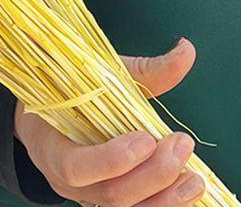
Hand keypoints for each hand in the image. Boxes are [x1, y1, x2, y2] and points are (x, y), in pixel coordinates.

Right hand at [14, 38, 204, 205]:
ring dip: (165, 197)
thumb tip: (186, 50)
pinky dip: (164, 204)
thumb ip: (144, 71)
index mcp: (51, 144)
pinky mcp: (104, 204)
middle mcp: (64, 179)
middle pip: (111, 194)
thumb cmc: (71, 91)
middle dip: (152, 174)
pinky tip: (186, 190)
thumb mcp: (97, 76)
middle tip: (180, 144)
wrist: (46, 115)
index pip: (76, 166)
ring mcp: (85, 197)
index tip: (146, 138)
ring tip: (193, 176)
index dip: (112, 159)